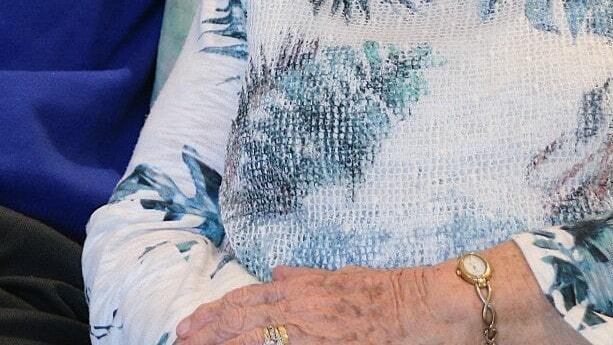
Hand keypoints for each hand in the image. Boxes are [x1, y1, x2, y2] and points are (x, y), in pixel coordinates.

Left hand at [175, 264, 451, 344]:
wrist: (432, 308)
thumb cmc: (394, 293)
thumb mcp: (345, 277)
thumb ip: (309, 278)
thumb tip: (277, 275)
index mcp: (305, 290)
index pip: (246, 302)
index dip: (213, 315)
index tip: (188, 326)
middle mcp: (304, 310)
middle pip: (243, 324)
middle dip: (208, 335)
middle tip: (180, 342)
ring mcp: (317, 335)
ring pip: (259, 341)